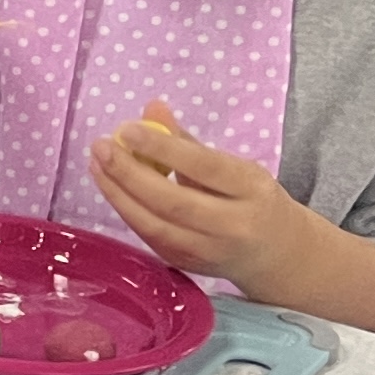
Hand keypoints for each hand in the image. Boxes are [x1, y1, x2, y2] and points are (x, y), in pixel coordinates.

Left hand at [89, 104, 315, 290]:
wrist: (277, 255)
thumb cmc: (252, 200)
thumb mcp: (235, 167)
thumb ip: (189, 142)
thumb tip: (152, 108)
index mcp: (252, 191)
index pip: (204, 167)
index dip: (164, 148)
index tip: (128, 129)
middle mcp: (233, 226)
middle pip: (174, 202)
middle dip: (130, 174)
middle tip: (102, 146)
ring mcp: (208, 251)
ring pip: (155, 225)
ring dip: (119, 194)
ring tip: (97, 164)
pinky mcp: (186, 265)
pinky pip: (150, 236)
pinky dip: (126, 210)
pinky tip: (110, 186)